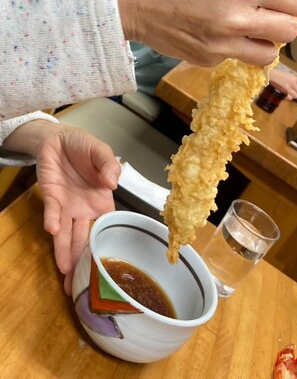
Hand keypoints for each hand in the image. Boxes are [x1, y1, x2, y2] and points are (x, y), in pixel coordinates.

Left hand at [4, 120, 120, 294]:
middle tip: (82, 290)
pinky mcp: (51, 197)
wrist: (58, 139)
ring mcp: (67, 206)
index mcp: (102, 202)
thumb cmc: (84, 148)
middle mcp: (84, 210)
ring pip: (66, 234)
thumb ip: (109, 165)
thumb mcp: (102, 152)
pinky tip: (53, 230)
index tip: (108, 270)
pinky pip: (52, 211)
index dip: (106, 248)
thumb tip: (113, 181)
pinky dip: (52, 220)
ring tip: (66, 274)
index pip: (106, 229)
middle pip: (84, 240)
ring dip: (65, 252)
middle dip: (82, 264)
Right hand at [115, 0, 296, 66]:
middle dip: (283, 21)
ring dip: (264, 41)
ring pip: (269, 54)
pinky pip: (237, 58)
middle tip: (267, 13)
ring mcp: (223, 43)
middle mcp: (238, 17)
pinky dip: (234, 48)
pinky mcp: (208, 59)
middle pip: (290, 31)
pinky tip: (214, 32)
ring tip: (245, 27)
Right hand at [269, 69, 296, 99]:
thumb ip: (296, 81)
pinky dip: (289, 97)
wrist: (273, 75)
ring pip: (296, 96)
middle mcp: (293, 84)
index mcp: (295, 79)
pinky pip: (289, 97)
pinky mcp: (284, 92)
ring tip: (293, 94)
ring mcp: (288, 88)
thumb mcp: (290, 75)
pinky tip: (288, 95)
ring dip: (295, 96)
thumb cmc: (280, 75)